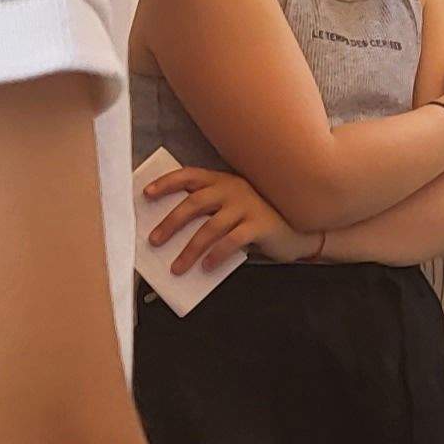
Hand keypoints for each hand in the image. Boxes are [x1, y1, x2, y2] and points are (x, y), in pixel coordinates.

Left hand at [141, 165, 305, 272]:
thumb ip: (210, 213)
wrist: (297, 229)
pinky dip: (216, 255)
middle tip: (154, 241)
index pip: (189, 175)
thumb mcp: (232, 209)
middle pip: (194, 203)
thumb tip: (172, 234)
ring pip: (210, 228)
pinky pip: (232, 241)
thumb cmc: (257, 220)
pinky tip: (206, 268)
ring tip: (176, 267)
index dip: (166, 183)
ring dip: (189, 250)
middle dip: (170, 222)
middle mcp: (233, 188)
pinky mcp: (260, 224)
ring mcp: (248, 205)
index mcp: (223, 181)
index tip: (146, 195)